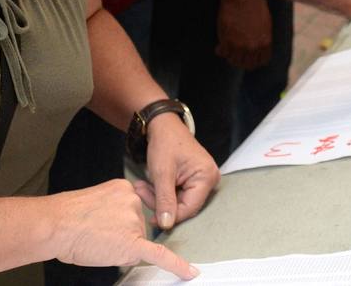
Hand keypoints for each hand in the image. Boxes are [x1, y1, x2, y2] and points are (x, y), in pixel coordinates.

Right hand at [48, 179, 198, 279]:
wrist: (56, 225)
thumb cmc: (67, 217)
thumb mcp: (95, 201)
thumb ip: (114, 209)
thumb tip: (120, 229)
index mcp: (124, 189)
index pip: (132, 211)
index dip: (117, 223)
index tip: (107, 224)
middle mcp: (134, 202)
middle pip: (136, 228)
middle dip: (119, 236)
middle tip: (96, 234)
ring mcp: (134, 222)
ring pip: (135, 243)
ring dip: (119, 247)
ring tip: (97, 241)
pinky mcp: (134, 243)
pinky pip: (160, 255)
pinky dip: (177, 265)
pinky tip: (189, 272)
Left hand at [132, 115, 218, 229]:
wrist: (163, 126)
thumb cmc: (164, 143)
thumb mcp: (162, 172)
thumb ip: (164, 200)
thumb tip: (166, 225)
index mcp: (206, 177)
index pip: (189, 208)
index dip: (170, 216)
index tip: (151, 218)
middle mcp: (209, 180)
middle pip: (184, 206)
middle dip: (160, 202)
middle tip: (140, 191)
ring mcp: (202, 180)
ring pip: (179, 202)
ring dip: (158, 197)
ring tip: (141, 186)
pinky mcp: (194, 180)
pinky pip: (178, 195)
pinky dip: (162, 192)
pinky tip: (150, 184)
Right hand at [215, 0, 271, 70]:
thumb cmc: (254, 4)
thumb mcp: (265, 22)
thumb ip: (263, 37)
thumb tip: (260, 45)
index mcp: (265, 42)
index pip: (262, 61)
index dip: (254, 60)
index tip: (248, 58)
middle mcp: (254, 47)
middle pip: (248, 64)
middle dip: (242, 61)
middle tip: (235, 57)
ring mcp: (240, 45)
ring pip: (234, 61)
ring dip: (230, 57)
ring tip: (226, 51)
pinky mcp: (227, 41)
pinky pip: (223, 53)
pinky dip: (220, 51)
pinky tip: (218, 47)